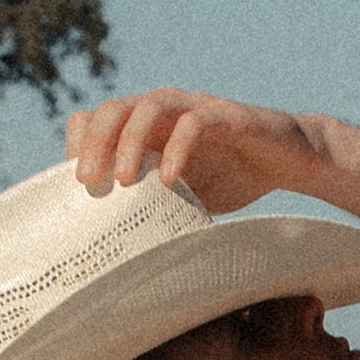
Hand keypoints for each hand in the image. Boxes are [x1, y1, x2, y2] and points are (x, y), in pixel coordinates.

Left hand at [68, 85, 331, 217]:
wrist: (285, 160)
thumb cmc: (227, 177)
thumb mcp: (177, 196)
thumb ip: (146, 206)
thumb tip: (108, 253)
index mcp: (144, 126)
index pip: (95, 119)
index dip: (79, 146)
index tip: (73, 187)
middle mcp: (164, 109)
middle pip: (113, 109)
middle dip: (95, 143)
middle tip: (87, 182)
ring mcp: (194, 107)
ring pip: (149, 106)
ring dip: (130, 140)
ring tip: (125, 179)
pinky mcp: (226, 115)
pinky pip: (195, 122)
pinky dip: (178, 149)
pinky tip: (169, 181)